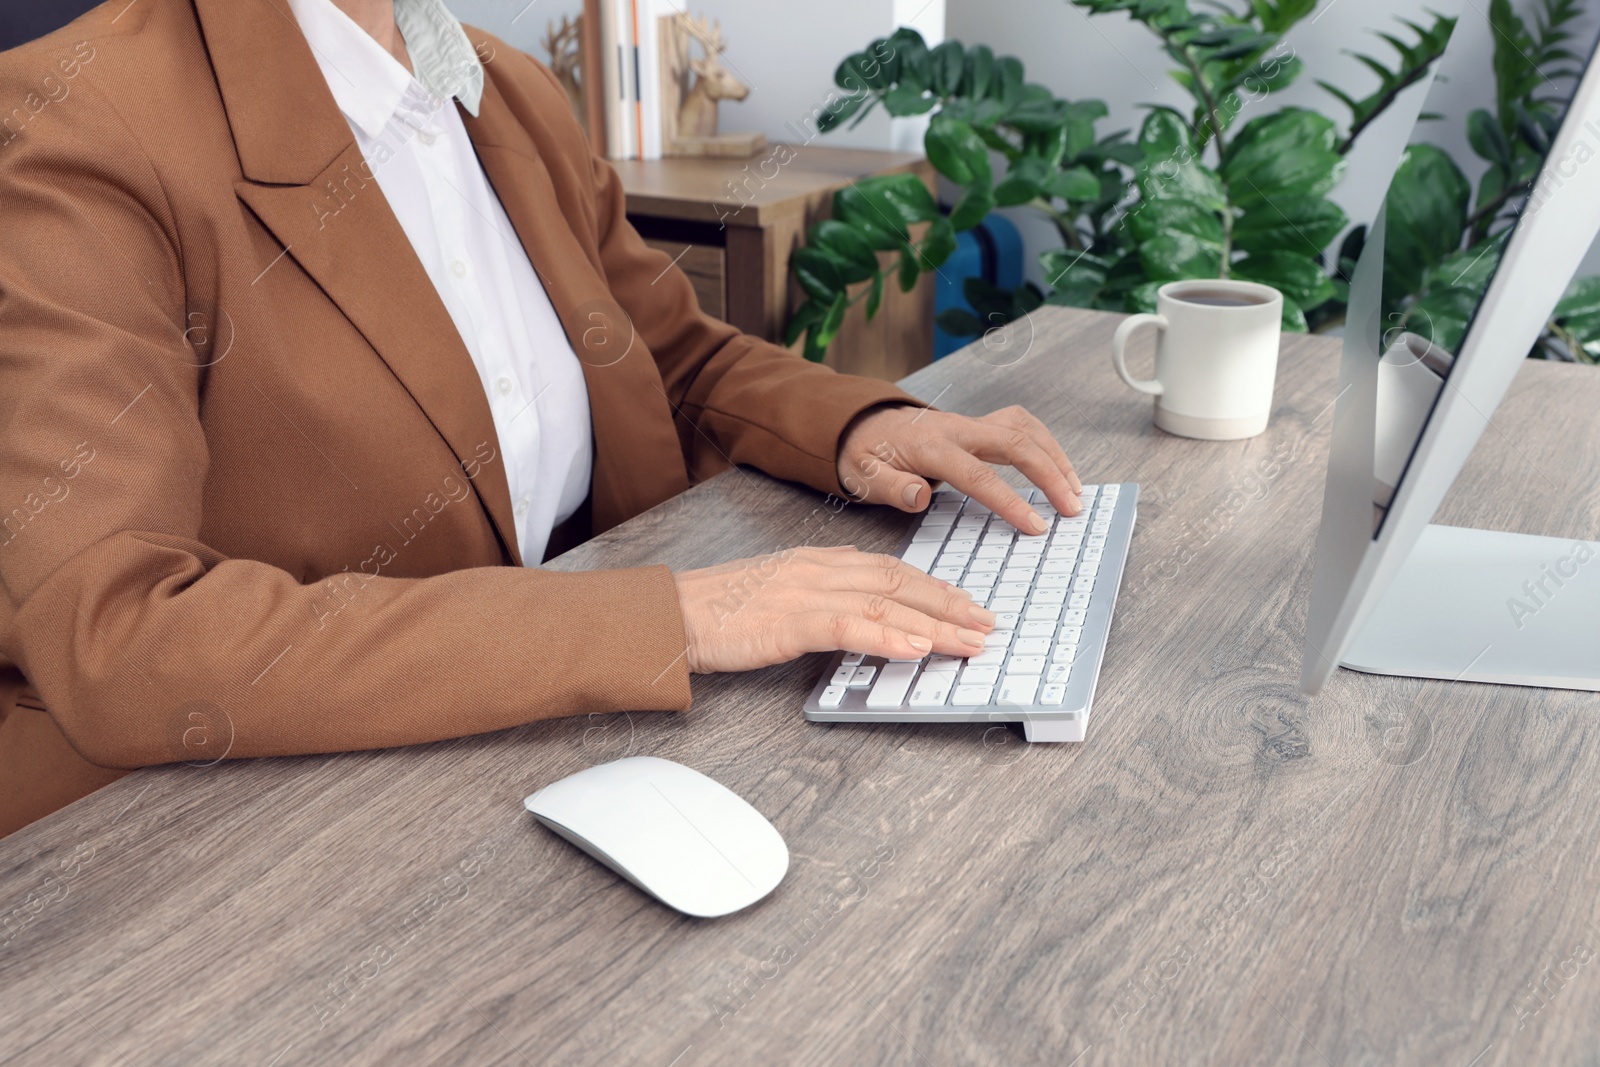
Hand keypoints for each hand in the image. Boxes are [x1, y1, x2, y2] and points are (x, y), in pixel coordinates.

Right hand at [673, 546, 996, 673]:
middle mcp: (820, 568)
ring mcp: (806, 591)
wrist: (673, 612)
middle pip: (900, 582)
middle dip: (949, 604)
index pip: (891, 569)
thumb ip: (822, 599)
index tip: (966, 605)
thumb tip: (863, 620)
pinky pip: (850, 626)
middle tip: (986, 625)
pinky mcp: (790, 620)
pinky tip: (917, 649)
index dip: (935, 588)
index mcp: (819, 560)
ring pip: (886, 602)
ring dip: (934, 623)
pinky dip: (889, 636)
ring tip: (968, 641)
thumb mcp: (780, 594)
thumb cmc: (720, 610)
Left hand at [837, 404, 1083, 533]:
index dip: (1009, 500)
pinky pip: (1020, 426)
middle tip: (1071, 508)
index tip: (1035, 525)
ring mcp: (971, 424)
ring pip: (1024, 429)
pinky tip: (1058, 467)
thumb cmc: (866, 455)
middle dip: (1049, 474)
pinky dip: (1045, 444)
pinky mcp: (979, 426)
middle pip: (1014, 442)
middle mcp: (957, 429)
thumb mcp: (862, 475)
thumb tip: (918, 495)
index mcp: (930, 446)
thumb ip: (888, 486)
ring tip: (1075, 490)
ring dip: (1054, 457)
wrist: (862, 424)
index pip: (977, 475)